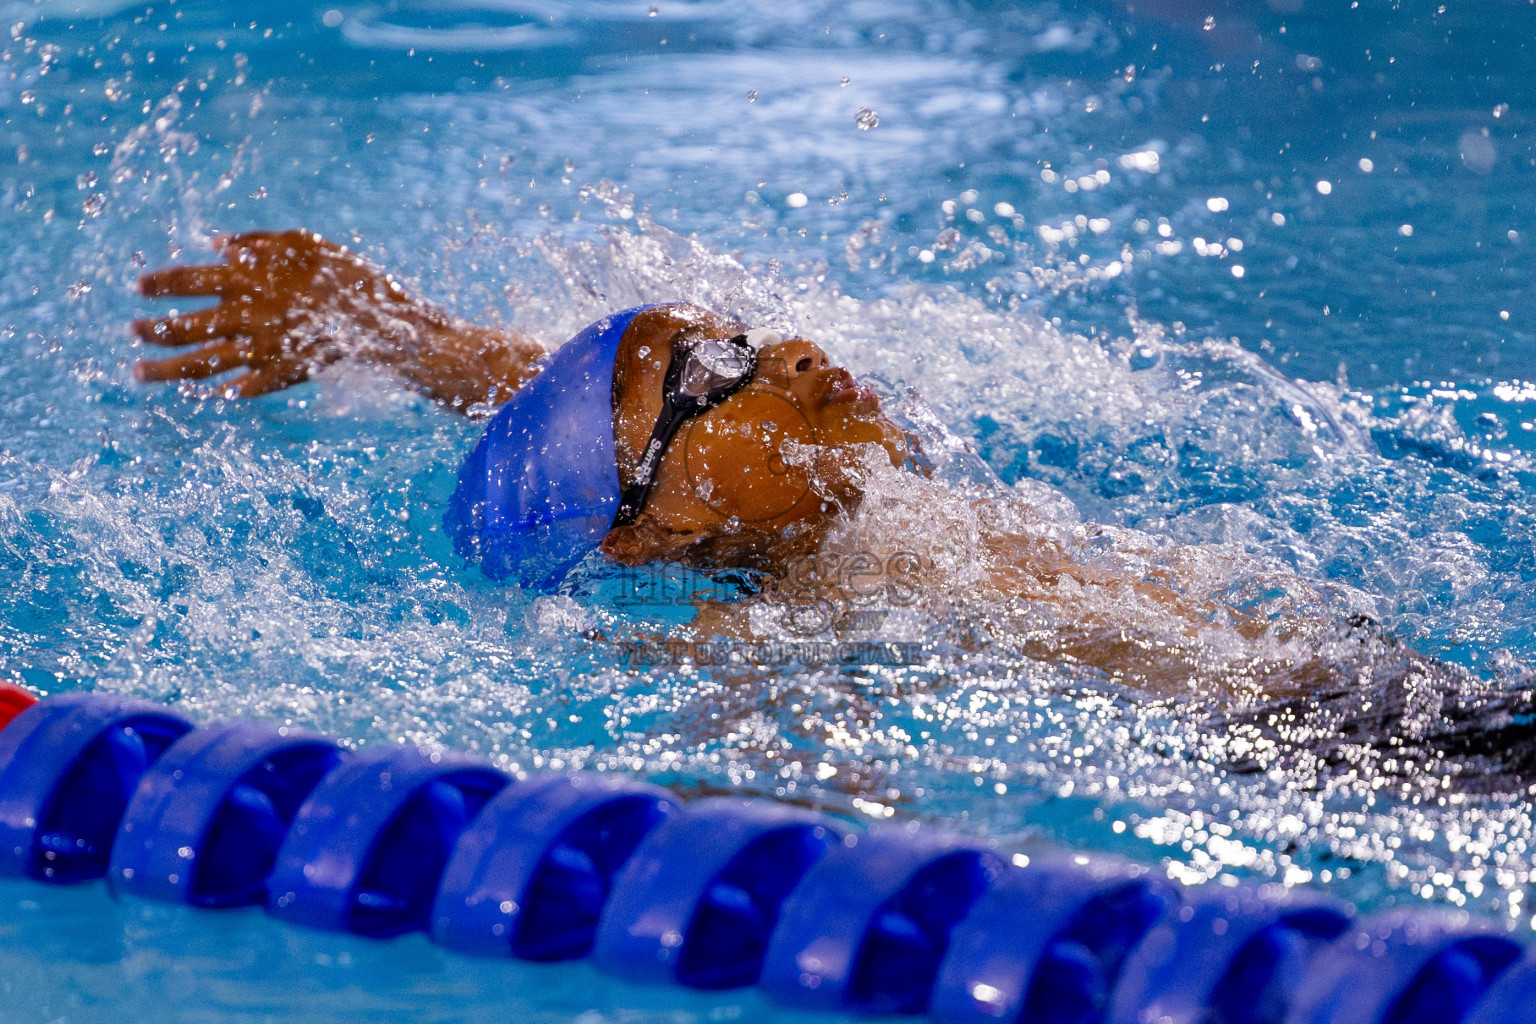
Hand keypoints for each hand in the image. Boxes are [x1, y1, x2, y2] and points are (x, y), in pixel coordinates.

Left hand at [133, 229, 425, 397]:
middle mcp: (246, 317)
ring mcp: (260, 351)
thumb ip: (258, 244)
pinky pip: (239, 389)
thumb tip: (219, 245)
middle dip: (153, 329)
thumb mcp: (305, 244)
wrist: (383, 324)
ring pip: (200, 364)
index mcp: (249, 281)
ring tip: (139, 372)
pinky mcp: (278, 377)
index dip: (161, 283)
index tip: (139, 287)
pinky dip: (218, 392)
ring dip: (165, 369)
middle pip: (186, 327)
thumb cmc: (347, 277)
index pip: (190, 280)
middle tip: (133, 331)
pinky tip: (201, 394)